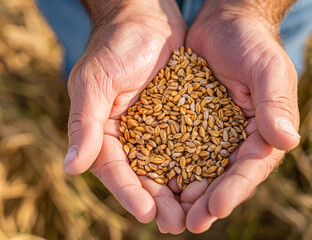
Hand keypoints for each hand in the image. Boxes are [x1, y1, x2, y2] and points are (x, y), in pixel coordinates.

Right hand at [62, 0, 186, 233]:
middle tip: (178, 224)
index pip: (115, 170)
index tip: (148, 213)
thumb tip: (72, 168)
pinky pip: (189, 146)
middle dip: (160, 201)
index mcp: (106, 131)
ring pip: (169, 167)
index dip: (129, 193)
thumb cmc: (117, 45)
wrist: (147, 19)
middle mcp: (131, 135)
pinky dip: (198, 164)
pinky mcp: (180, 118)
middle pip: (144, 176)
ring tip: (197, 212)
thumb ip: (85, 123)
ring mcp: (157, 129)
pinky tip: (211, 180)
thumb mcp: (96, 81)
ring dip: (181, 191)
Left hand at [182, 1, 299, 232]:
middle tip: (187, 224)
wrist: (224, 23)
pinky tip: (154, 183)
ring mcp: (212, 134)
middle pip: (223, 177)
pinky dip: (168, 168)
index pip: (251, 168)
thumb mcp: (267, 68)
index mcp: (263, 132)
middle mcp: (238, 139)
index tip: (216, 208)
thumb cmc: (251, 43)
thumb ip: (276, 102)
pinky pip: (178, 149)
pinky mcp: (189, 124)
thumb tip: (288, 140)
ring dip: (185, 194)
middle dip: (206, 202)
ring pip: (199, 170)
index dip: (235, 189)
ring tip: (168, 215)